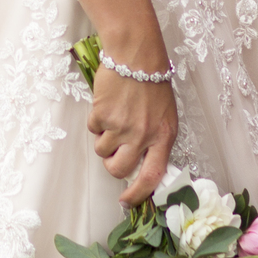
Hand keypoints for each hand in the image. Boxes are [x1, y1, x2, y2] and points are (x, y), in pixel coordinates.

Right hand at [89, 68, 179, 204]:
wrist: (136, 55)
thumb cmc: (152, 84)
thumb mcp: (164, 116)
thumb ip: (155, 140)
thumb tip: (140, 164)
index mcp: (164, 137)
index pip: (152, 176)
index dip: (137, 194)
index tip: (126, 201)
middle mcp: (143, 135)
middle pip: (119, 169)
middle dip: (111, 165)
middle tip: (113, 154)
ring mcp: (121, 126)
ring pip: (102, 150)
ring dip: (103, 139)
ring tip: (113, 118)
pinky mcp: (103, 115)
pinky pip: (93, 129)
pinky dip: (96, 121)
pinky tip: (107, 104)